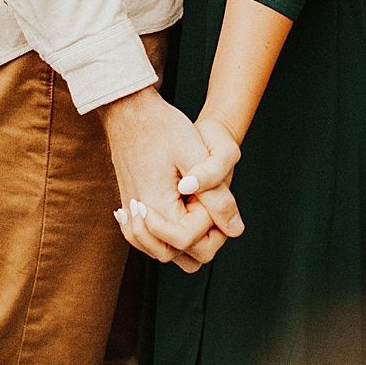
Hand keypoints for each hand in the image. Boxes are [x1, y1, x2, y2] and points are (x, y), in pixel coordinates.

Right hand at [100, 88, 243, 272]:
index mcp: (155, 206)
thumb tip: (236, 230)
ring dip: (183, 241)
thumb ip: (217, 197)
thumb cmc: (163, 127)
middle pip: (177, 254)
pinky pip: (147, 239)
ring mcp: (131, 213)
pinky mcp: (129, 207)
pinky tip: (179, 214)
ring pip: (162, 251)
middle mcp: (138, 216)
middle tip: (209, 206)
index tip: (211, 196)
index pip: (189, 241)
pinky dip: (166, 235)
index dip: (210, 224)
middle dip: (200, 237)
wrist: (130, 110)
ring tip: (196, 211)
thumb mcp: (196, 157)